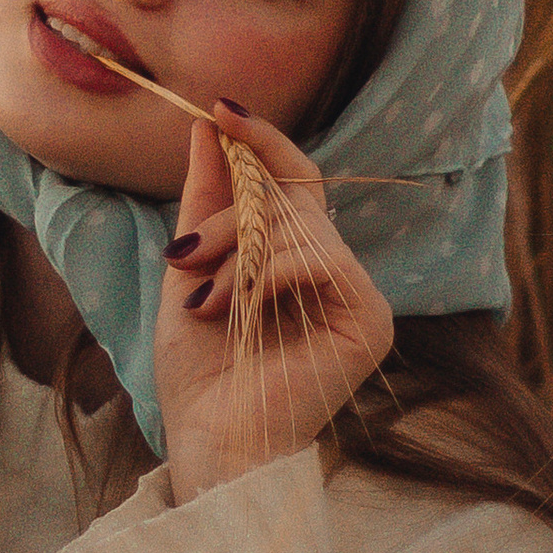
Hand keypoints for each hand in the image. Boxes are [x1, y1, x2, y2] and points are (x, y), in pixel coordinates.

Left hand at [153, 107, 394, 502]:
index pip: (294, 181)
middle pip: (292, 196)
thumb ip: (204, 205)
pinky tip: (231, 309)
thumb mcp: (188, 274)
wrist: (212, 443)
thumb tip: (206, 130)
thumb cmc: (199, 376)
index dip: (262, 142)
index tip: (218, 109)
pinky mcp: (370, 320)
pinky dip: (264, 275)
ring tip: (202, 301)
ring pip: (300, 226)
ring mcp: (357, 296)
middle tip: (183, 253)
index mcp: (297, 262)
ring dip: (235, 254)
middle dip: (228, 215)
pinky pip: (319, 259)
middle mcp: (334, 275)